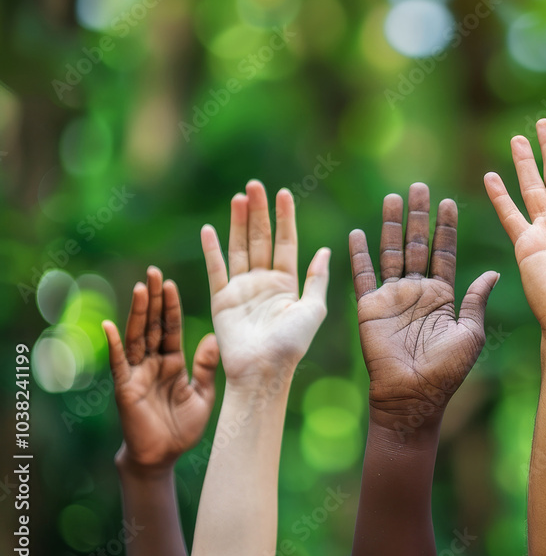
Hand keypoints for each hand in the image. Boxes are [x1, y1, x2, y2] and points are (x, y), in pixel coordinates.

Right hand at [103, 267, 218, 470]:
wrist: (164, 457)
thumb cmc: (183, 428)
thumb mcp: (203, 394)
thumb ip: (206, 366)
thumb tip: (213, 336)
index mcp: (172, 361)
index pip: (170, 327)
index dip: (170, 306)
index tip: (169, 282)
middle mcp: (152, 362)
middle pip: (152, 325)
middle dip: (152, 299)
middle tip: (153, 272)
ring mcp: (137, 373)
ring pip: (136, 337)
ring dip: (137, 313)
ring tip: (139, 288)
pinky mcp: (125, 388)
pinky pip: (119, 363)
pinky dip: (114, 345)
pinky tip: (109, 325)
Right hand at [200, 180, 329, 385]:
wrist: (264, 370)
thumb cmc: (292, 344)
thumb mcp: (314, 309)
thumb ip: (317, 278)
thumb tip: (326, 249)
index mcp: (287, 284)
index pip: (285, 242)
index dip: (284, 218)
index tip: (283, 193)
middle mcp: (263, 282)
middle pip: (260, 239)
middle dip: (259, 212)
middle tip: (255, 185)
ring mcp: (241, 289)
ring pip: (240, 248)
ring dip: (238, 223)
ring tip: (239, 197)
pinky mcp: (221, 299)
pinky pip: (216, 269)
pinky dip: (212, 249)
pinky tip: (209, 228)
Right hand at [349, 183, 498, 430]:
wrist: (412, 397)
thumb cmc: (446, 371)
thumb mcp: (470, 332)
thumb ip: (476, 299)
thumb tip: (495, 273)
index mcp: (443, 295)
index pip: (445, 252)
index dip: (446, 228)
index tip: (449, 202)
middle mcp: (417, 291)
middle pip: (418, 244)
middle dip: (420, 216)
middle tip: (420, 186)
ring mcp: (392, 297)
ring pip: (391, 252)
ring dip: (392, 225)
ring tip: (393, 198)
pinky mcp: (370, 307)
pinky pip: (363, 276)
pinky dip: (359, 255)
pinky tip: (357, 232)